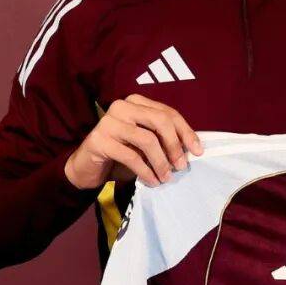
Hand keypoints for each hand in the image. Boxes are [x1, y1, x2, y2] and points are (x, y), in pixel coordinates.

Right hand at [64, 95, 202, 189]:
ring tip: (166, 177)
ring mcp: (109, 121)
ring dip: (161, 162)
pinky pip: (131, 156)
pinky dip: (145, 171)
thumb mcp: (146, 143)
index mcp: (136, 102)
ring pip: (147, 140)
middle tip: (181, 166)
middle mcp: (122, 106)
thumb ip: (164, 139)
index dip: (186, 132)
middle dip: (175, 145)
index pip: (168, 113)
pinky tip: (152, 181)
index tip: (198, 151)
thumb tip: (193, 149)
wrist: (87, 167)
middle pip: (160, 121)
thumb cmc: (121, 153)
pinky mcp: (99, 140)